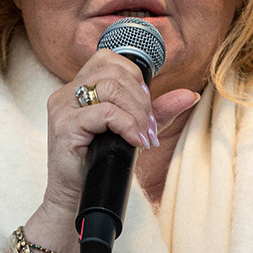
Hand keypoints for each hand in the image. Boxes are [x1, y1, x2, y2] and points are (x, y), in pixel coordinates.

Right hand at [42, 48, 201, 213]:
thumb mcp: (135, 129)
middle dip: (141, 98)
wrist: (77, 195)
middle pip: (114, 71)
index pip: (109, 58)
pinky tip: (134, 141)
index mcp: (80, 86)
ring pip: (110, 87)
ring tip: (142, 135)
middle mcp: (67, 91)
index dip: (135, 77)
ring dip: (136, 112)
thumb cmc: (103, 160)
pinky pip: (104, 112)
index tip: (145, 106)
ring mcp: (63, 106)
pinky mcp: (64, 125)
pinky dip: (127, 125)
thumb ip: (159, 111)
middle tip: (148, 126)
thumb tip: (189, 95)